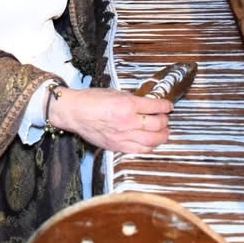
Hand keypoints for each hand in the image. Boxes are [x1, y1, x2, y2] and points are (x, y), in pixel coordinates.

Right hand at [47, 86, 172, 152]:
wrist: (74, 112)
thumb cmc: (91, 100)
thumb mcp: (115, 92)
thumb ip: (132, 99)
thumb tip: (146, 104)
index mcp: (127, 105)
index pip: (155, 107)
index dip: (166, 106)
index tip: (168, 106)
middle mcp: (127, 122)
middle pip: (157, 125)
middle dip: (165, 121)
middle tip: (165, 118)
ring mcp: (123, 136)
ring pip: (152, 140)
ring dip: (162, 136)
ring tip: (163, 132)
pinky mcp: (117, 146)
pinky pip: (140, 150)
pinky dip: (149, 147)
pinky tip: (151, 142)